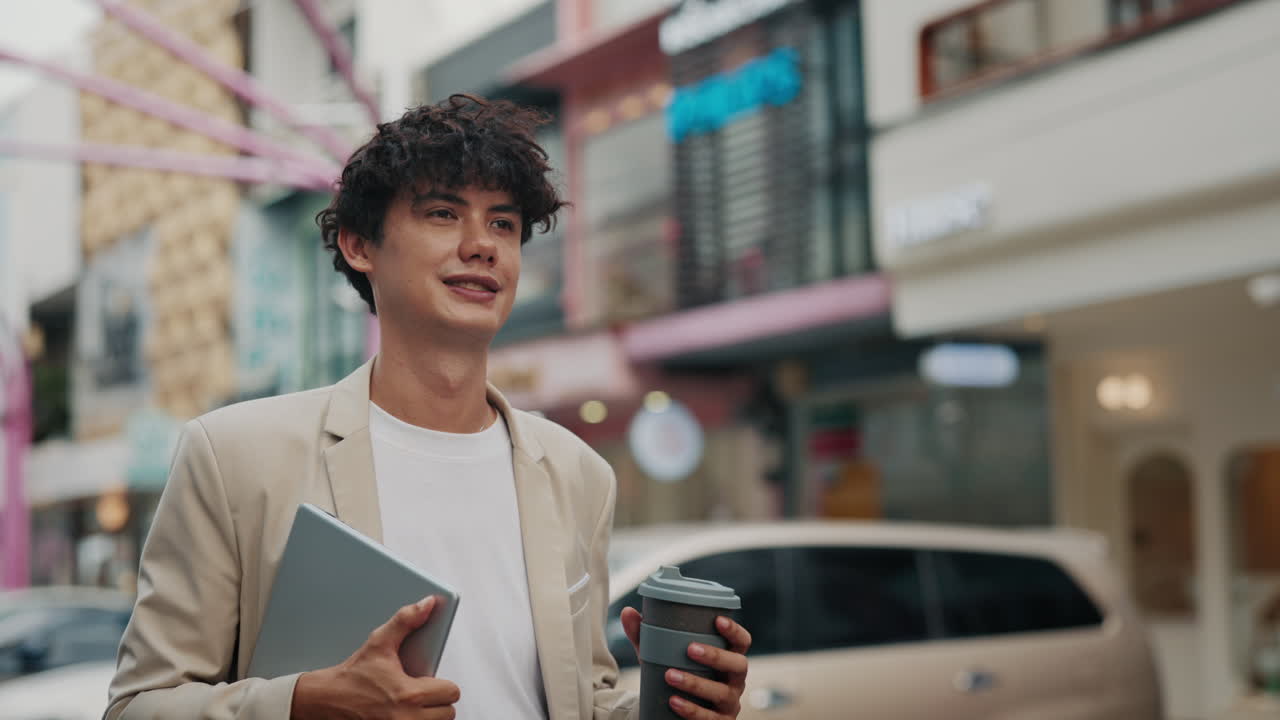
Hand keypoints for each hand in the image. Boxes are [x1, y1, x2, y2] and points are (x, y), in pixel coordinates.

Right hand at [291, 596, 459, 719]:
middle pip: (447, 714)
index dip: (444, 685)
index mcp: (408, 694)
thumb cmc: (352, 676)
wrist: (324, 700)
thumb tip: (427, 604)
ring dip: (428, 716)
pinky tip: (402, 713)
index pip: (451, 693)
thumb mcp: (379, 643)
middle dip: (437, 702)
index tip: (432, 682)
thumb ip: (406, 620)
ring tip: (413, 705)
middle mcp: (406, 719)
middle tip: (422, 694)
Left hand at [621, 607, 751, 718]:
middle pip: (738, 664)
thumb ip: (647, 635)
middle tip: (690, 649)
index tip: (717, 619)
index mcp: (728, 658)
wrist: (675, 714)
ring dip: (696, 683)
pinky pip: (709, 718)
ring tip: (670, 675)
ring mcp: (730, 703)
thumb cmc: (678, 674)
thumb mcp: (663, 656)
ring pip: (721, 693)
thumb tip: (628, 612)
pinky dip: (691, 709)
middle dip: (716, 656)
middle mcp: (734, 680)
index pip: (742, 641)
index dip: (734, 630)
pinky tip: (674, 701)